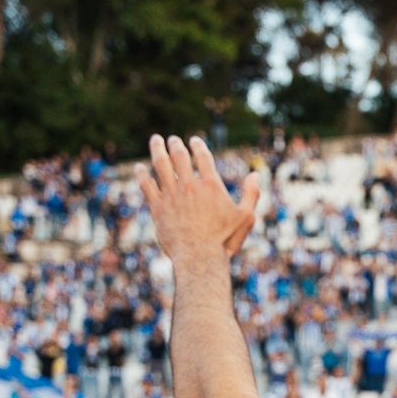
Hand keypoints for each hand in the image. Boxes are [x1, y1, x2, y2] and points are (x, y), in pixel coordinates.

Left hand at [138, 135, 260, 271]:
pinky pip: (146, 185)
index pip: (202, 156)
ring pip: (160, 164)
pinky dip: (142, 174)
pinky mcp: (157, 207)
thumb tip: (255, 174)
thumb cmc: (224, 240)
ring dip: (157, 149)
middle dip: (175, 144)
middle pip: (179, 155)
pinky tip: (140, 168)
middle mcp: (189, 185)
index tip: (194, 140)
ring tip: (155, 140)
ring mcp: (171, 195)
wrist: (199, 257)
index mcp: (211, 185)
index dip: (198, 145)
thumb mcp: (246, 217)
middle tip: (172, 139)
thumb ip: (252, 194)